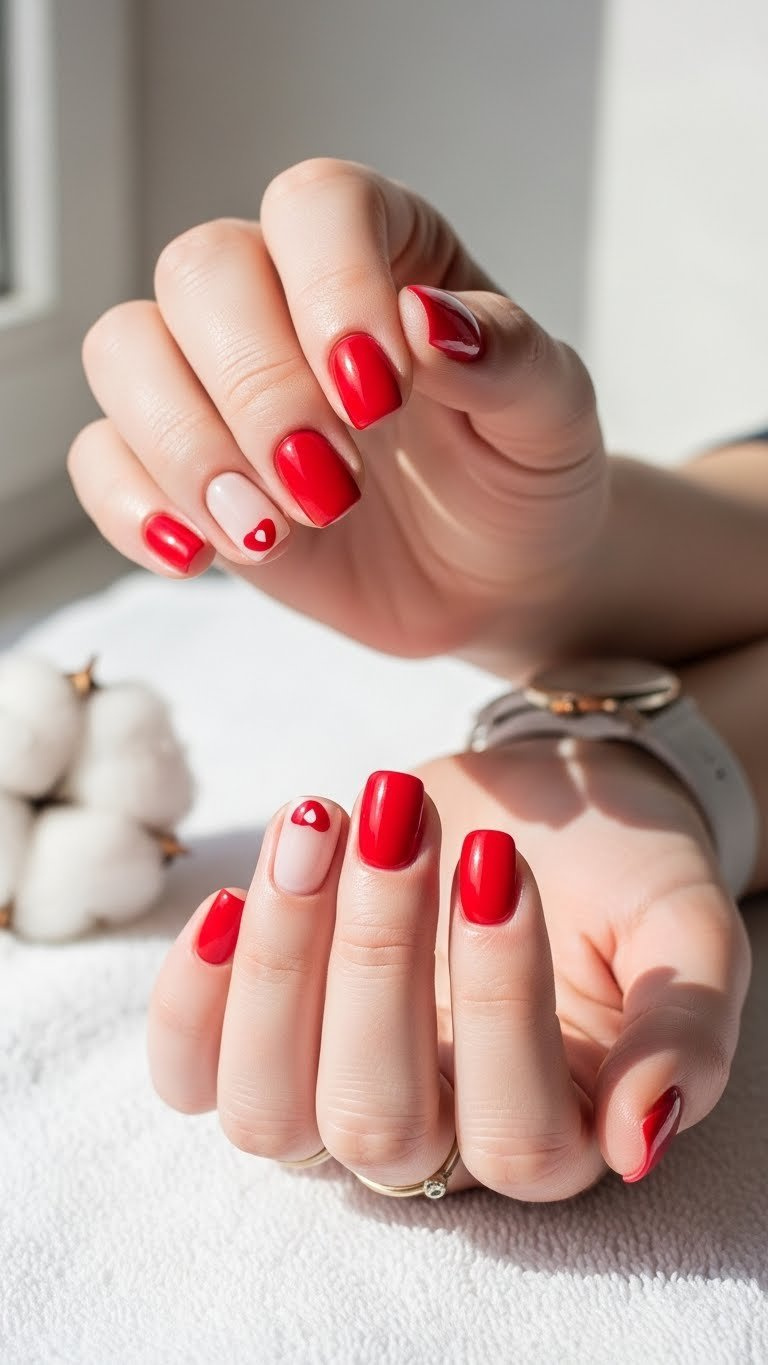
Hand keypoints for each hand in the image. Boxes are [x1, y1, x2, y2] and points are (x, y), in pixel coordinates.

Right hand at [70, 158, 604, 669]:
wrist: (497, 582)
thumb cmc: (524, 481)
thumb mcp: (553, 421)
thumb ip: (510, 360)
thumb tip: (430, 320)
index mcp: (381, 252)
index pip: (316, 205)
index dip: (331, 289)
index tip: (379, 397)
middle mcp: (285, 299)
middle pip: (203, 271)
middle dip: (259, 388)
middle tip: (333, 487)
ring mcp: (222, 384)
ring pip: (128, 351)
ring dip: (187, 447)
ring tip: (271, 532)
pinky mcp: (185, 472)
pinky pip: (105, 457)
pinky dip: (135, 507)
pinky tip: (201, 553)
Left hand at [147, 752, 749, 1199]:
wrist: (544, 811)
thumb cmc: (621, 879)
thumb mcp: (686, 932)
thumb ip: (684, 1031)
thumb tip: (642, 1139)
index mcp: (557, 1135)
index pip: (517, 1133)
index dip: (499, 1001)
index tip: (495, 858)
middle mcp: (438, 1144)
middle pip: (375, 1124)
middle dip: (375, 958)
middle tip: (393, 819)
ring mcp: (336, 1100)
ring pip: (269, 1110)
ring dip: (282, 960)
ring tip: (319, 822)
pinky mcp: (268, 1044)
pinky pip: (192, 1075)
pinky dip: (192, 1000)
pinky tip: (230, 902)